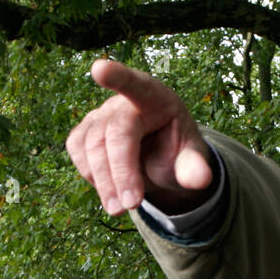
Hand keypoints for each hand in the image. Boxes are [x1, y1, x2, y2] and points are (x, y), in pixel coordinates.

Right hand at [66, 59, 214, 214]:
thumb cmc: (176, 151)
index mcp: (156, 98)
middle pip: (114, 133)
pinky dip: (92, 176)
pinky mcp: (84, 131)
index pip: (137, 85)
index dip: (118, 76)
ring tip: (120, 209)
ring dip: (103, 182)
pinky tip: (109, 188)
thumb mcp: (191, 158)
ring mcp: (100, 114)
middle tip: (131, 206)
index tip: (99, 69)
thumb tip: (201, 180)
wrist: (157, 158)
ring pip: (90, 146)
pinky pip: (78, 152)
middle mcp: (123, 102)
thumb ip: (194, 167)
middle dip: (120, 172)